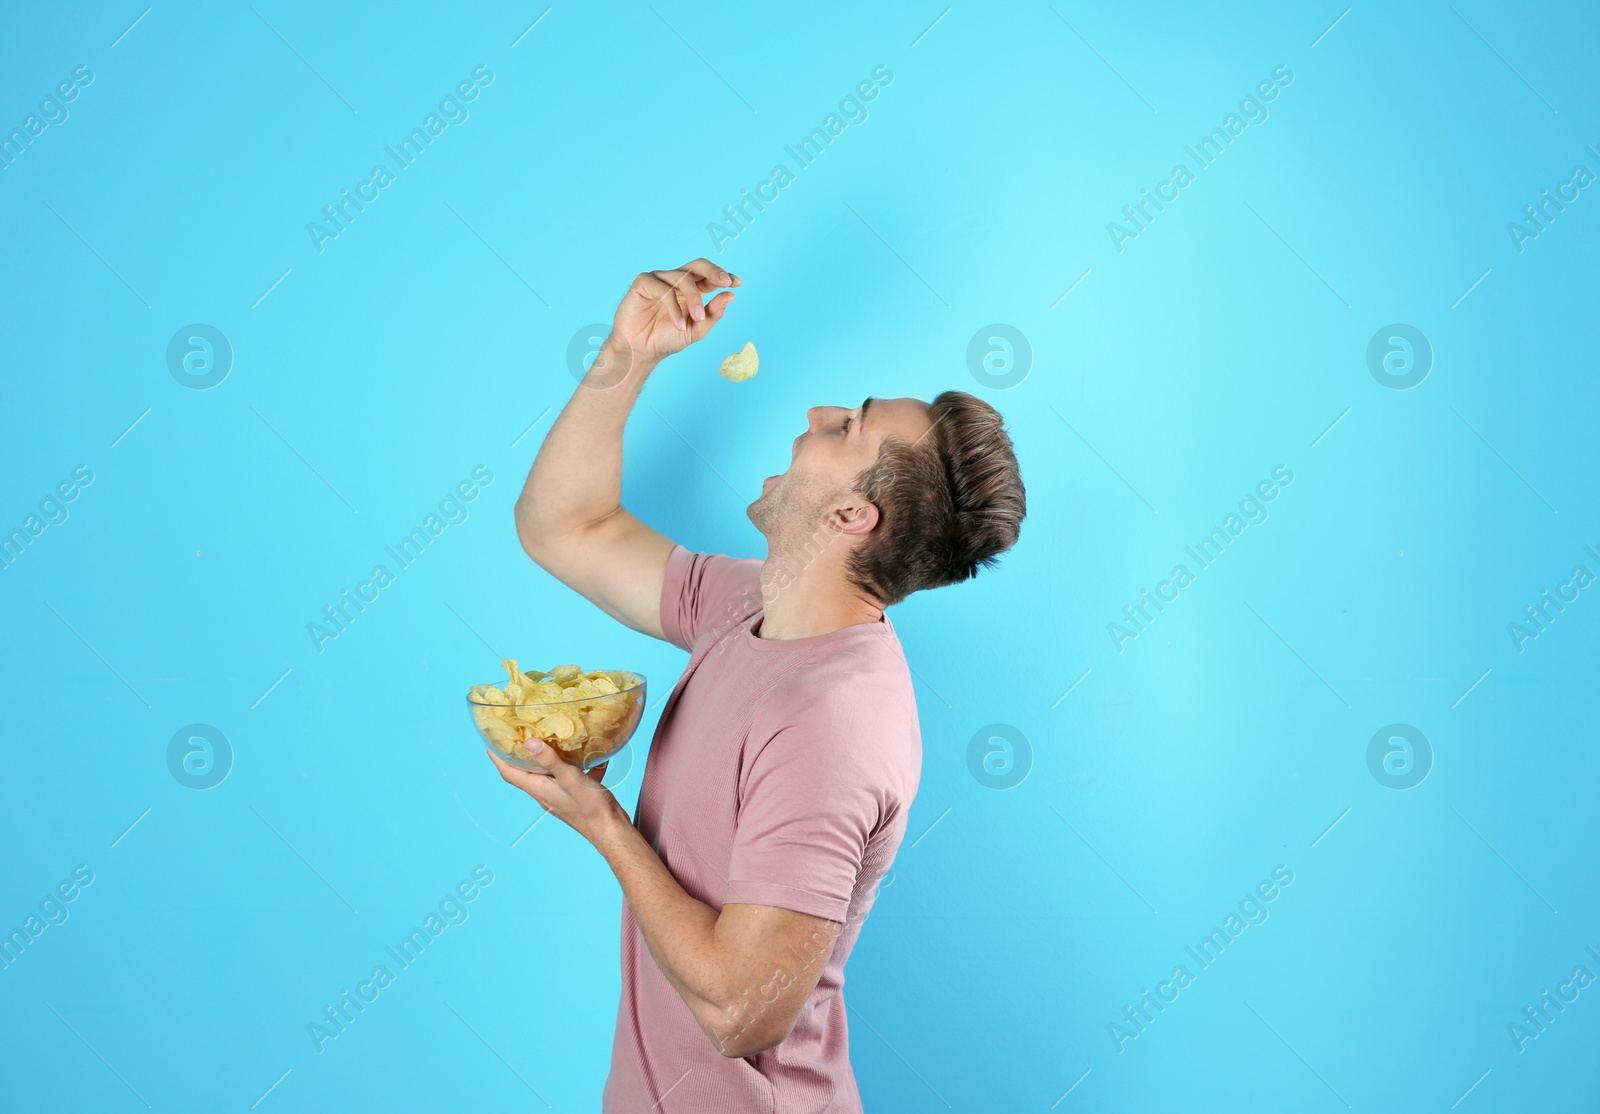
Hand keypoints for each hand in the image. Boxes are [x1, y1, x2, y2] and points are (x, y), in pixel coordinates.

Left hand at [486, 743, 626, 844]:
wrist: (610, 830)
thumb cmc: (591, 808)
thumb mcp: (570, 779)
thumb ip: (550, 761)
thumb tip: (529, 743)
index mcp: (538, 789)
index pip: (509, 772)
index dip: (497, 756)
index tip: (490, 739)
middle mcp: (544, 793)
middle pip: (523, 772)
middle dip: (517, 753)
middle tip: (516, 733)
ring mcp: (558, 795)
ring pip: (544, 773)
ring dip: (542, 757)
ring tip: (546, 738)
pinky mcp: (572, 796)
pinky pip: (566, 776)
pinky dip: (572, 764)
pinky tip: (585, 754)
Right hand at [603, 259, 739, 370]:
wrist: (641, 351)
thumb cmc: (667, 339)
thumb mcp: (697, 329)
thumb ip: (713, 313)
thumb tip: (731, 295)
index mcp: (692, 289)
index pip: (710, 276)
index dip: (724, 275)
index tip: (738, 282)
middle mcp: (676, 281)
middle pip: (697, 265)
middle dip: (713, 271)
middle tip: (725, 282)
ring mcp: (660, 279)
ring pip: (683, 278)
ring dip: (694, 298)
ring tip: (697, 318)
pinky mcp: (644, 283)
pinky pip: (663, 289)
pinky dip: (674, 307)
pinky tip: (678, 324)